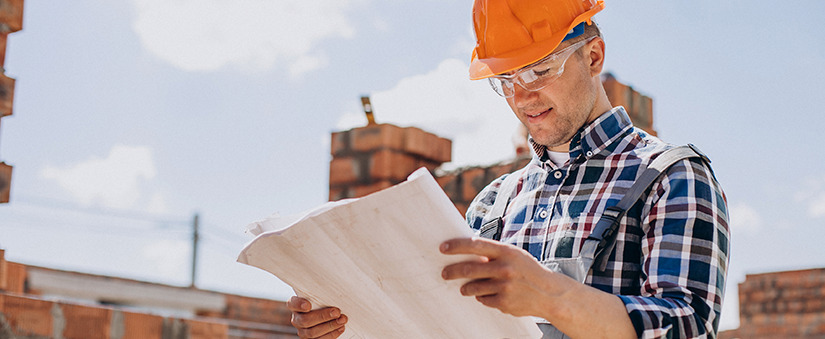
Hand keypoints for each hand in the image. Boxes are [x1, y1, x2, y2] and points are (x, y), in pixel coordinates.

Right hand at [287, 296, 347, 338]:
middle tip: (337, 312)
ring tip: (343, 320)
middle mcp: (296, 318)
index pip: (292, 304)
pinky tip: (341, 328)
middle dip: (322, 316)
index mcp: (295, 304)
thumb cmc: (323, 298)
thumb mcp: (320, 292)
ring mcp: (303, 331)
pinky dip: (332, 335)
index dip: (299, 305)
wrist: (327, 310)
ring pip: (312, 333)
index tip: (308, 305)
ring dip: (330, 326)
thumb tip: (333, 280)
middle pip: (305, 320)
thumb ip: (320, 290)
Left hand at [440, 237, 576, 318]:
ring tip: (463, 287)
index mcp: (506, 252)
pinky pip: (483, 299)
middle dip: (452, 271)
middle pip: (469, 268)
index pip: (475, 244)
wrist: (550, 293)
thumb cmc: (527, 270)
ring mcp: (504, 286)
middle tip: (444, 273)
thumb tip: (465, 252)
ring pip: (473, 287)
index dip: (456, 246)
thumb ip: (493, 253)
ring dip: (465, 288)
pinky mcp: (504, 302)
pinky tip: (488, 294)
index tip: (443, 248)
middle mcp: (505, 268)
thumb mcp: (514, 255)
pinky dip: (482, 297)